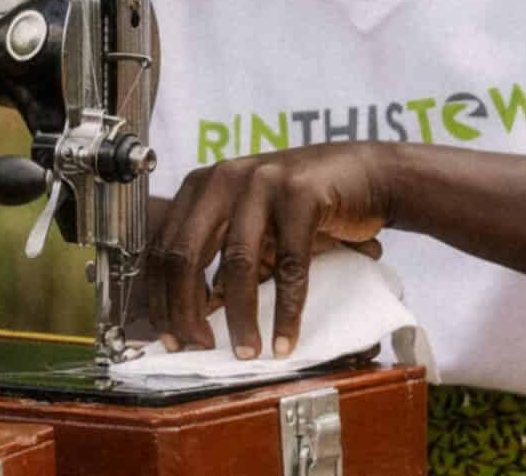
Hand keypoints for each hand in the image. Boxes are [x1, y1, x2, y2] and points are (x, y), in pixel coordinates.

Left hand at [149, 144, 390, 358]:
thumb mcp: (251, 228)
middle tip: (199, 347)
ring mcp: (261, 183)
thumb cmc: (303, 206)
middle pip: (186, 255)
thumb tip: (194, 313)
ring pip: (236, 263)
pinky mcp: (301, 195)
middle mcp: (223, 179)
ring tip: (247, 350)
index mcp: (200, 187)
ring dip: (240, 317)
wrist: (365, 175)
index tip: (170, 336)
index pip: (161, 248)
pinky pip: (288, 264)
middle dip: (186, 311)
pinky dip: (286, 310)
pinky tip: (285, 338)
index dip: (159, 298)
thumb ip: (219, 260)